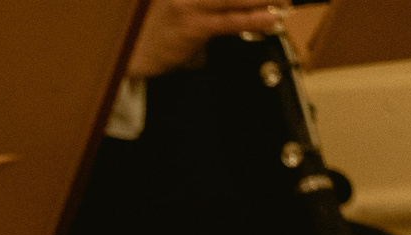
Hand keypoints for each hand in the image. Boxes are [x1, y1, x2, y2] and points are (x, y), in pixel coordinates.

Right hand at [128, 0, 285, 77]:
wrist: (126, 54)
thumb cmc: (153, 27)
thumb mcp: (178, 5)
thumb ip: (206, 4)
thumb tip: (238, 6)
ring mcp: (188, 4)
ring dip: (263, 0)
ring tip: (283, 3)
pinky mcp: (191, 26)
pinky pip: (228, 21)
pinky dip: (251, 19)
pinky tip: (268, 20)